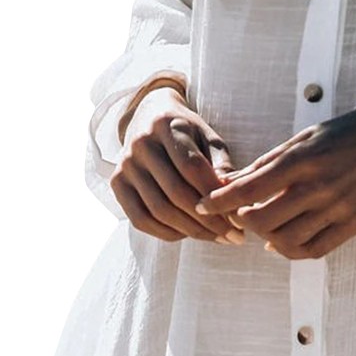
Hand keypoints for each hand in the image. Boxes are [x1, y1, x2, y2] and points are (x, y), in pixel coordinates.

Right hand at [110, 87, 247, 243]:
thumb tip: (230, 195)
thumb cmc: (187, 132)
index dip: (215, 195)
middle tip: (233, 236)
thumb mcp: (209, 136)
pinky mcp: (117, 183)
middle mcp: (141, 144)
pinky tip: (189, 235)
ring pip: (159, 210)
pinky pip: (140, 219)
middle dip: (208, 221)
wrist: (147, 117)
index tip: (238, 217)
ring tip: (217, 238)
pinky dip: (167, 233)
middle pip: (176, 192)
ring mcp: (125, 165)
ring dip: (191, 231)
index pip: (192, 167)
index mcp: (166, 125)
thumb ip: (221, 162)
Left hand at [194, 106, 355, 258]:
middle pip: (263, 220)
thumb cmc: (347, 135)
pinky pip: (313, 250)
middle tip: (238, 213)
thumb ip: (268, 163)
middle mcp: (318, 189)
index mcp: (302, 161)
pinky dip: (289, 251)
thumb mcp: (304, 138)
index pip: (249, 189)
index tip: (204, 205)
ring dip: (265, 237)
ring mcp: (336, 210)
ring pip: (285, 240)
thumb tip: (232, 181)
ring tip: (262, 226)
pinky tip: (280, 243)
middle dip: (242, 220)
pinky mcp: (352, 226)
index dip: (221, 200)